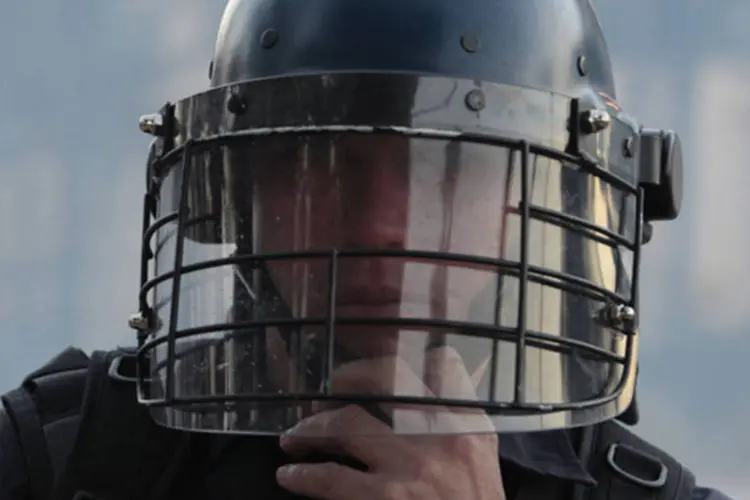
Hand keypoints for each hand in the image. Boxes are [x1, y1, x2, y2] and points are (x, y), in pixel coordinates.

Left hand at [275, 347, 505, 499]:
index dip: (407, 355)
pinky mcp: (385, 498)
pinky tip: (290, 476)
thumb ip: (456, 422)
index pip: (444, 364)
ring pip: (346, 423)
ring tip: (295, 437)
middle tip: (326, 392)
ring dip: (313, 427)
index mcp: (468, 423)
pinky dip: (304, 474)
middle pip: (386, 379)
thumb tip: (423, 394)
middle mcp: (441, 434)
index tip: (376, 361)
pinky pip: (331, 477)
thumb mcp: (480, 458)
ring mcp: (411, 465)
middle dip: (348, 377)